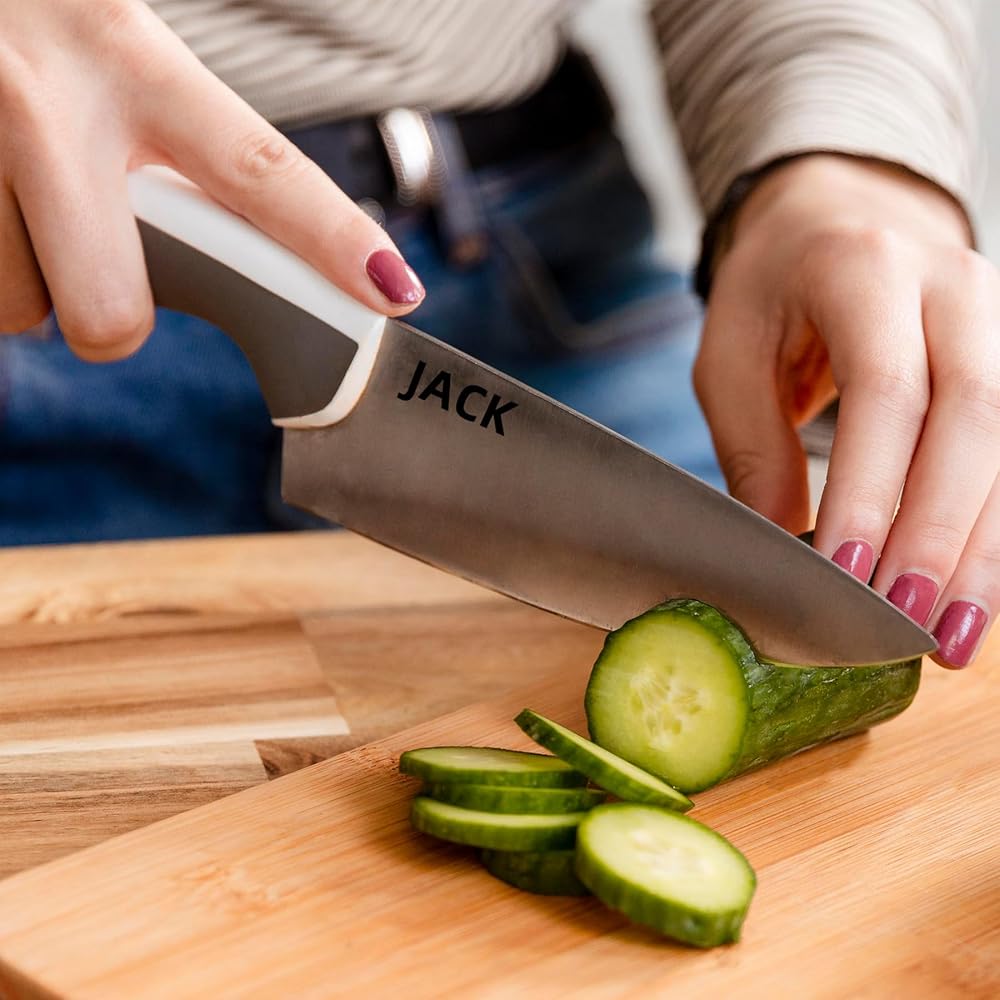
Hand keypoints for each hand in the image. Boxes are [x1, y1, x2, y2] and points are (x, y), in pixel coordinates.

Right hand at [0, 0, 422, 360]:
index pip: (258, 168)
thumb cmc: (37, 22)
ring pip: (26, 309)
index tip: (392, 292)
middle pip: (114, 316)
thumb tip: (230, 266)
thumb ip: (181, 146)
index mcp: (134, 60)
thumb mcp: (119, 50)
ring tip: (20, 189)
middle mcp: (50, 102)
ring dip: (34, 274)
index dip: (331, 240)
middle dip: (113, 314)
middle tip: (98, 253)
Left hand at [695, 153, 998, 667]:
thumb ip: (754, 443)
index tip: (846, 573)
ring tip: (955, 638)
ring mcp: (998, 319)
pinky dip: (994, 527)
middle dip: (939, 534)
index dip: (871, 489)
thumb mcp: (733, 350)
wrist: (842, 212)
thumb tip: (781, 549)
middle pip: (973, 420)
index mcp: (867, 271)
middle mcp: (954, 287)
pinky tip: (977, 591)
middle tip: (907, 625)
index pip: (887, 390)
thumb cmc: (774, 284)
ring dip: (984, 549)